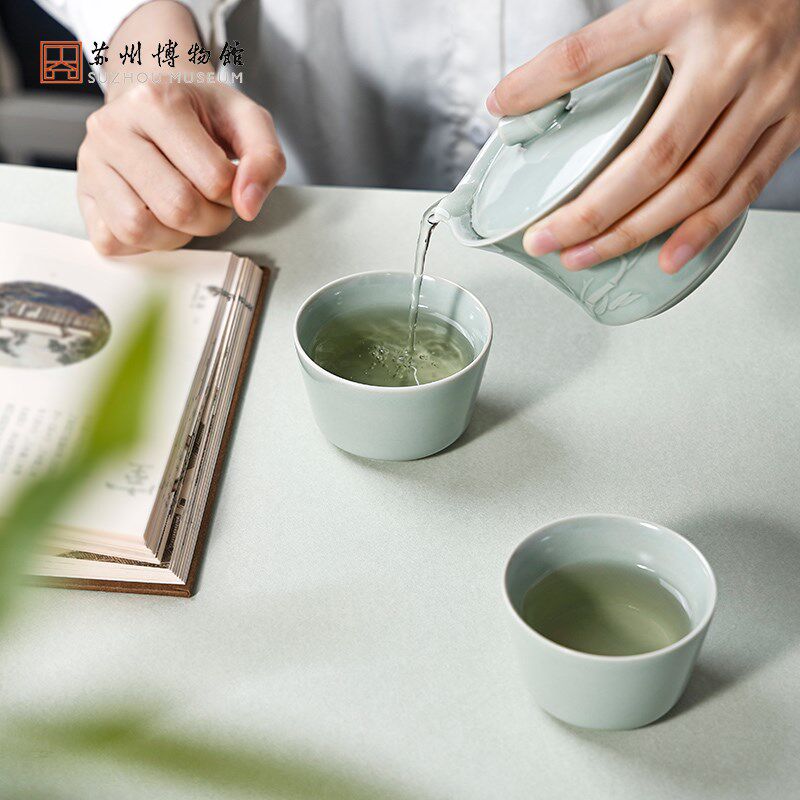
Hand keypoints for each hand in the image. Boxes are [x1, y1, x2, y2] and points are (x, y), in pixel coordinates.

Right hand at [77, 1, 284, 254]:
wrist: (153, 94)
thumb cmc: (200, 113)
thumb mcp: (246, 119)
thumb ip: (265, 158)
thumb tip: (248, 207)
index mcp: (154, 102)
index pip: (213, 179)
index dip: (232, 194)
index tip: (228, 181)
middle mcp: (112, 128)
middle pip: (176, 208)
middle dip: (209, 219)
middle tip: (212, 202)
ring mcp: (91, 162)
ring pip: (138, 229)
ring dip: (175, 235)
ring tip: (184, 210)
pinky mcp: (83, 194)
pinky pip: (112, 242)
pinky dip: (143, 243)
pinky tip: (157, 218)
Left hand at [487, 0, 799, 272]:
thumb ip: (614, 41)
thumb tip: (533, 85)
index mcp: (687, 12)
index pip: (594, 53)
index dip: (542, 81)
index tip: (502, 108)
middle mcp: (729, 59)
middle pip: (652, 154)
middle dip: (592, 209)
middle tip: (546, 237)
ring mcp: (767, 97)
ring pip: (694, 185)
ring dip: (635, 231)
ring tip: (586, 256)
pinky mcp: (791, 125)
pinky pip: (744, 189)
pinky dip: (702, 229)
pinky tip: (666, 256)